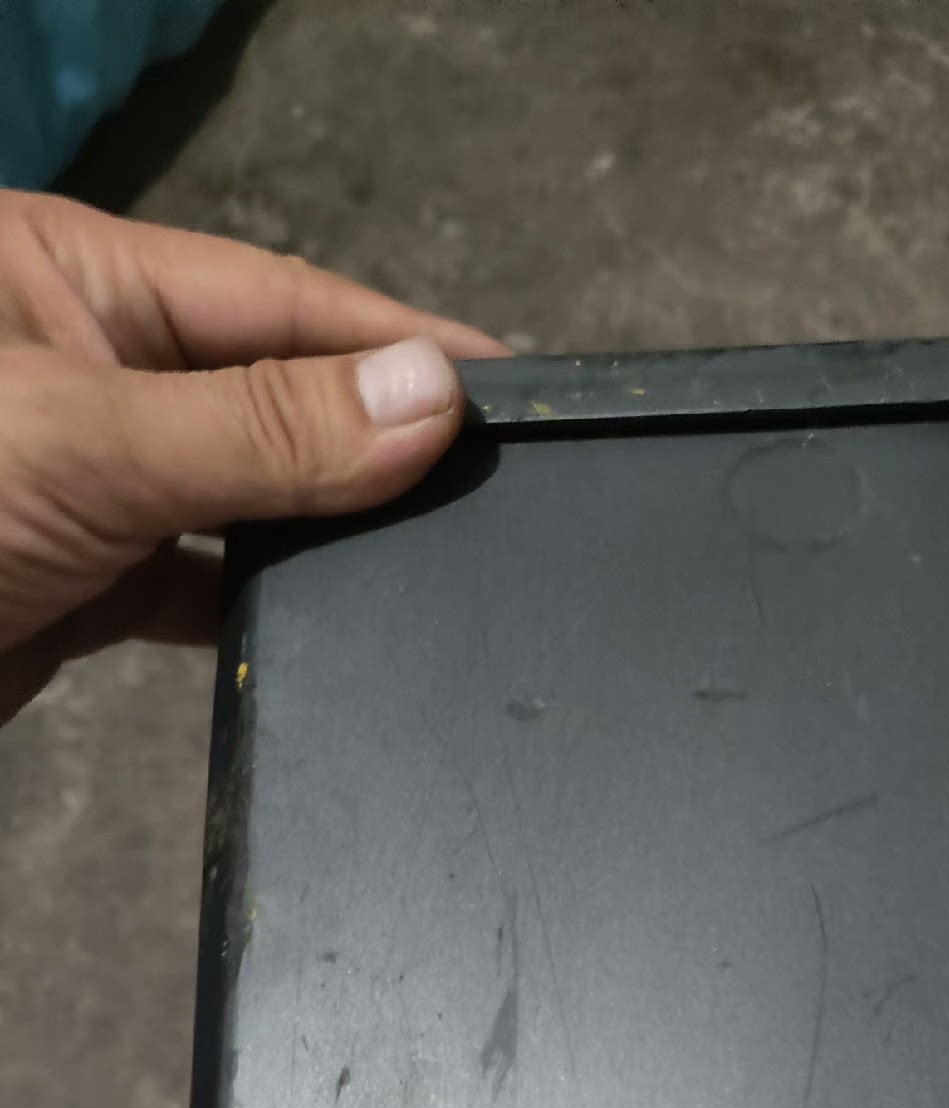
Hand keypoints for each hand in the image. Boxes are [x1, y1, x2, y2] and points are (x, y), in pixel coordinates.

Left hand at [0, 190, 505, 723]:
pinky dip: (258, 605)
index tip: (512, 384)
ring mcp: (85, 479)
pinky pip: (198, 581)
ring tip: (435, 552)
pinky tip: (325, 622)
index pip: (276, 300)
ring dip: (324, 528)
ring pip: (242, 495)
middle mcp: (86, 370)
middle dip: (375, 436)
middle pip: (270, 394)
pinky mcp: (78, 578)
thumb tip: (429, 400)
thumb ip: (262, 428)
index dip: (396, 339)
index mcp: (72, 281)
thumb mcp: (88, 444)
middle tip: (495, 482)